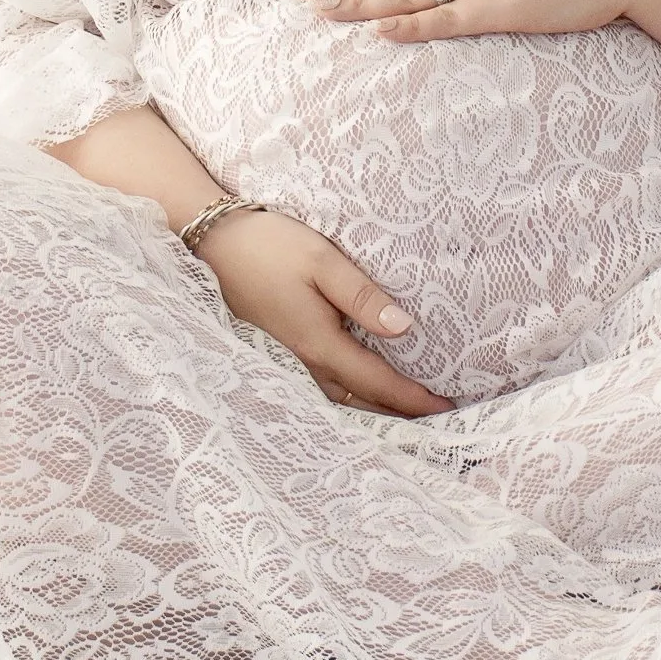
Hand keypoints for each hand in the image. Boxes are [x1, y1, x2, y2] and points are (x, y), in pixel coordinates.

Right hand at [193, 207, 453, 417]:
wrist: (213, 242)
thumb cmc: (270, 246)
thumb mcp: (323, 261)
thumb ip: (362, 296)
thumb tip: (404, 329)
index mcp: (319, 344)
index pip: (376, 382)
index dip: (412, 398)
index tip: (447, 408)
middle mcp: (304, 361)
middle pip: (359, 400)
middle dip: (397, 412)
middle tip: (435, 417)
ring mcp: (287, 358)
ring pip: (339, 396)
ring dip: (372, 406)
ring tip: (404, 407)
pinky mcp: (279, 348)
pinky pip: (322, 384)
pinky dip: (349, 392)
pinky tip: (359, 385)